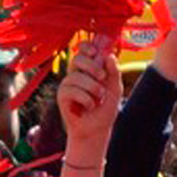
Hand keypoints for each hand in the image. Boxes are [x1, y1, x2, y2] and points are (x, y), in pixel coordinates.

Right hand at [56, 38, 120, 157]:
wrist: (97, 129)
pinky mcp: (62, 97)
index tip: (95, 52)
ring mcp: (67, 85)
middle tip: (101, 77)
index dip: (87, 47)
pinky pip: (71, 90)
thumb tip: (109, 56)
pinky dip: (84, 98)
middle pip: (77, 59)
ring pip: (76, 76)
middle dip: (91, 66)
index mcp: (88, 69)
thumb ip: (113, 72)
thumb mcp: (114, 88)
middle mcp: (76, 74)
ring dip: (92, 87)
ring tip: (99, 98)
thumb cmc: (105, 108)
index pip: (82, 51)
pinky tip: (89, 106)